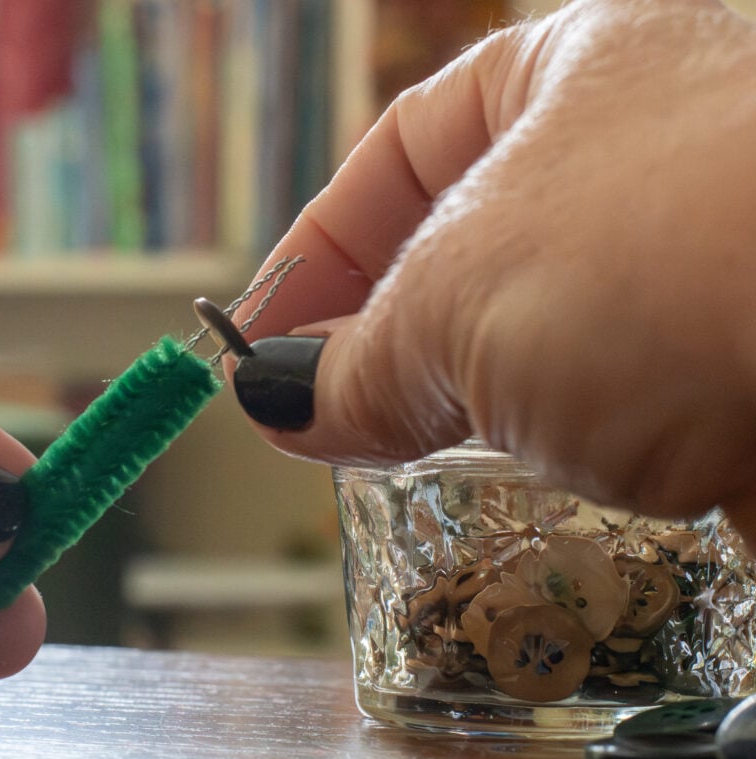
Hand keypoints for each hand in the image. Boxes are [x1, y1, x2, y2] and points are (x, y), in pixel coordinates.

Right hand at [231, 0, 755, 539]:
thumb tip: (279, 405)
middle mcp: (659, 153)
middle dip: (384, 338)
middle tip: (318, 419)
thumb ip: (357, 362)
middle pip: (470, 250)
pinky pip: (621, 407)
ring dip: (467, 406)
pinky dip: (553, 453)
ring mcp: (712, 264)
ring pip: (545, 339)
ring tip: (403, 463)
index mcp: (583, 69)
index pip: (400, 155)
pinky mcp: (749, 370)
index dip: (312, 253)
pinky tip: (519, 490)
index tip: (251, 345)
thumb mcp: (464, 302)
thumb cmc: (681, 260)